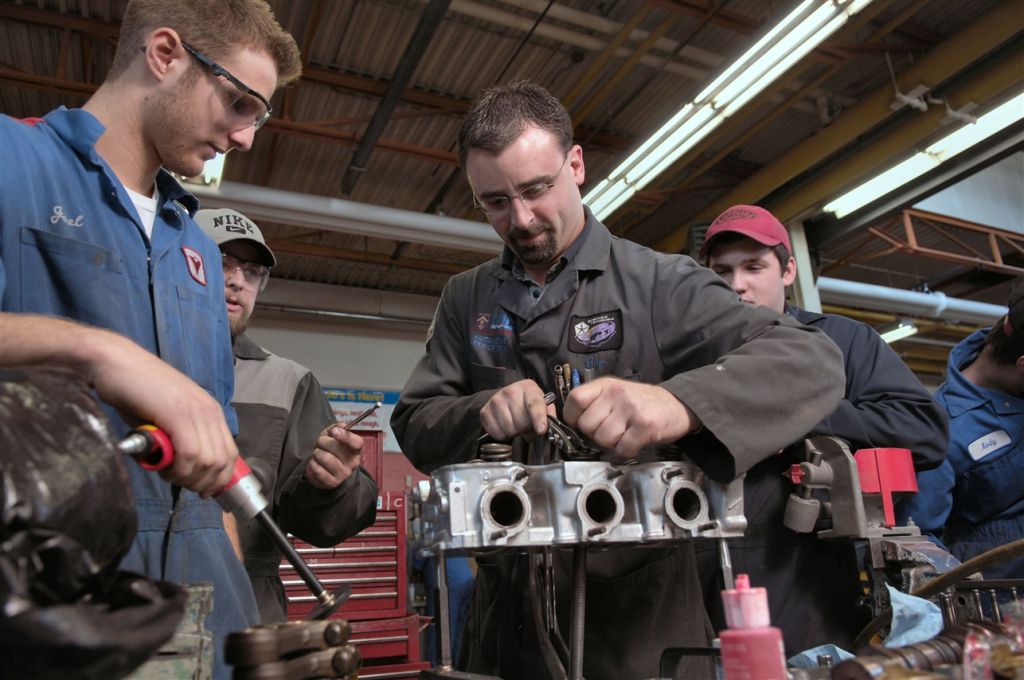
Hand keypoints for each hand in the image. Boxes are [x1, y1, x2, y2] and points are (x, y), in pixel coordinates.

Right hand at [0, 314, 237, 495]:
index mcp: (211, 411)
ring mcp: (196, 411)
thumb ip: (182, 438)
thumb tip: (187, 469)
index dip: (218, 479)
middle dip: (202, 483)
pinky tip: (162, 466)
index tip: (200, 490)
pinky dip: (178, 469)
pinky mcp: (178, 414)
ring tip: (165, 472)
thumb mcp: (167, 418)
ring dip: (186, 477)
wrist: (115, 363)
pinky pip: (190, 455)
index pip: (230, 454)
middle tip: (177, 483)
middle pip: (222, 462)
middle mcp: (209, 410)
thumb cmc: (135, 392)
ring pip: (208, 462)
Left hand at [306, 426, 363, 488]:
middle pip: (336, 448)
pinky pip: (318, 469)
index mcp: (356, 449)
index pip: (356, 442)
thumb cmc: (330, 451)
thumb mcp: (333, 436)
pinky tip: (316, 464)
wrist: (325, 471)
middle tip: (320, 443)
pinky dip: (313, 464)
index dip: (345, 436)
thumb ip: (337, 428)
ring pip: (326, 458)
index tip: (333, 431)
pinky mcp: (332, 482)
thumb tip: (341, 425)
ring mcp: (343, 474)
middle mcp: (353, 462)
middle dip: (323, 441)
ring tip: (317, 454)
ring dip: (317, 453)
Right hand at [480, 379, 555, 441]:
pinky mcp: (485, 411)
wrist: (505, 396)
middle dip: (527, 430)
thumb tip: (550, 427)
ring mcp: (495, 401)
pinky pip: (498, 434)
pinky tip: (506, 426)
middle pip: (522, 422)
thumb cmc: (527, 401)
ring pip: (509, 430)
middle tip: (528, 427)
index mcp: (528, 387)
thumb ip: (549, 413)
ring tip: (517, 425)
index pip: (534, 404)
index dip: (538, 418)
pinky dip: (503, 435)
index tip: (541, 430)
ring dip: (515, 433)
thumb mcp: (541, 402)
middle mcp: (510, 391)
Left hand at [563, 377, 698, 458]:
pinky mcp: (645, 425)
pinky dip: (626, 451)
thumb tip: (573, 425)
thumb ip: (596, 403)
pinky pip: (622, 448)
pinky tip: (634, 443)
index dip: (572, 417)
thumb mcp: (617, 393)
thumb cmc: (644, 403)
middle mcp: (617, 394)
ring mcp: (631, 408)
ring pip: (602, 439)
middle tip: (611, 432)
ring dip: (612, 444)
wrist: (679, 405)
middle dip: (595, 435)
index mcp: (606, 385)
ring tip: (624, 436)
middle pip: (587, 425)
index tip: (579, 424)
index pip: (575, 399)